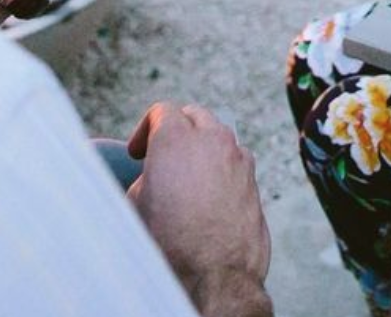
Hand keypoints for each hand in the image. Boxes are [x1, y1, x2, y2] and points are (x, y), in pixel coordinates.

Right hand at [127, 102, 272, 316]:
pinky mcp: (254, 180)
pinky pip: (236, 161)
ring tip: (189, 175)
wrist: (213, 279)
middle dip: (177, 129)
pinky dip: (223, 167)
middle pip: (194, 115)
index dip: (146, 129)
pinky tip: (211, 192)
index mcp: (176, 138)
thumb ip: (147, 174)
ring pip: (219, 136)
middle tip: (163, 156)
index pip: (161, 110)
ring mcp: (238, 158)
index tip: (139, 154)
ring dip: (203, 146)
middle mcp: (211, 139)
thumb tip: (155, 175)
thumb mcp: (136, 204)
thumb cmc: (168, 243)